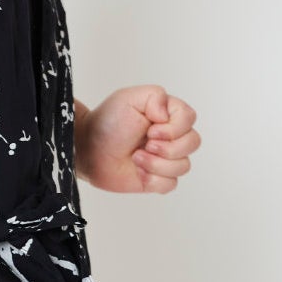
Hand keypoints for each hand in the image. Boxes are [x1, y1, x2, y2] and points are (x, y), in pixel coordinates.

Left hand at [75, 85, 200, 195]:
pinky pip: (171, 184)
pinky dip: (154, 180)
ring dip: (156, 164)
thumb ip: (155, 96)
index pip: (190, 119)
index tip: (150, 129)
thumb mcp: (128, 98)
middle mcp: (171, 136)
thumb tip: (167, 114)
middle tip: (145, 144)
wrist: (87, 149)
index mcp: (168, 114)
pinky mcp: (157, 178)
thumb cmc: (107, 122)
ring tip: (136, 158)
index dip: (174, 128)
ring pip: (183, 166)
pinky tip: (138, 172)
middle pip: (193, 143)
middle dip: (167, 148)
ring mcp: (166, 158)